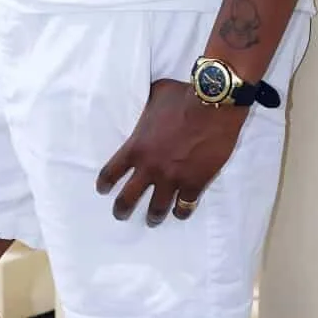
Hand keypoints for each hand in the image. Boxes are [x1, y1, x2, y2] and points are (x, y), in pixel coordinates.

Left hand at [96, 80, 244, 224]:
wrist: (214, 103)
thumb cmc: (183, 96)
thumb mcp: (155, 96)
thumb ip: (146, 107)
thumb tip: (145, 102)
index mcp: (136, 147)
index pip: (110, 173)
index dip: (104, 184)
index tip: (103, 190)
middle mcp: (150, 168)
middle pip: (127, 198)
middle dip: (121, 210)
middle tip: (120, 215)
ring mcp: (173, 178)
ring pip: (157, 209)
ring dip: (153, 217)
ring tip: (152, 221)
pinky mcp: (195, 183)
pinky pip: (185, 206)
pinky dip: (182, 211)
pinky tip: (180, 212)